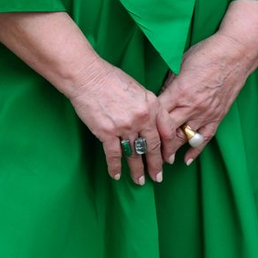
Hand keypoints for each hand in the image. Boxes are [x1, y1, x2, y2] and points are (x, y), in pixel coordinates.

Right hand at [63, 57, 162, 185]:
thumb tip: (151, 125)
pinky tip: (116, 175)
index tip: (168, 159)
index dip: (168, 147)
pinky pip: (114, 155)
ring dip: (137, 170)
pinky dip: (115, 167)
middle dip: (155, 164)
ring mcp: (125, 126)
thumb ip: (147, 107)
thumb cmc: (112, 79)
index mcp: (152, 104)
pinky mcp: (107, 133)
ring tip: (139, 181)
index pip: (166, 130)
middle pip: (152, 146)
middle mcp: (142, 117)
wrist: (89, 77)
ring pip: (134, 154)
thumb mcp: (138, 89)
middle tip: (157, 177)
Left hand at [156, 28, 257, 166]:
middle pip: (168, 133)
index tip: (139, 133)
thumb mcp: (181, 64)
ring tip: (161, 159)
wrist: (235, 53)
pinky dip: (195, 151)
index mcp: (179, 91)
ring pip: (184, 139)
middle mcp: (191, 106)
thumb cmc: (206, 53)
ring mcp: (206, 113)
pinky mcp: (217, 117)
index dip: (147, 126)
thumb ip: (169, 84)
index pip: (158, 116)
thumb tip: (160, 99)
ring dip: (172, 150)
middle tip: (146, 152)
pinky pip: (204, 139)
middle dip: (156, 145)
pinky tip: (186, 160)